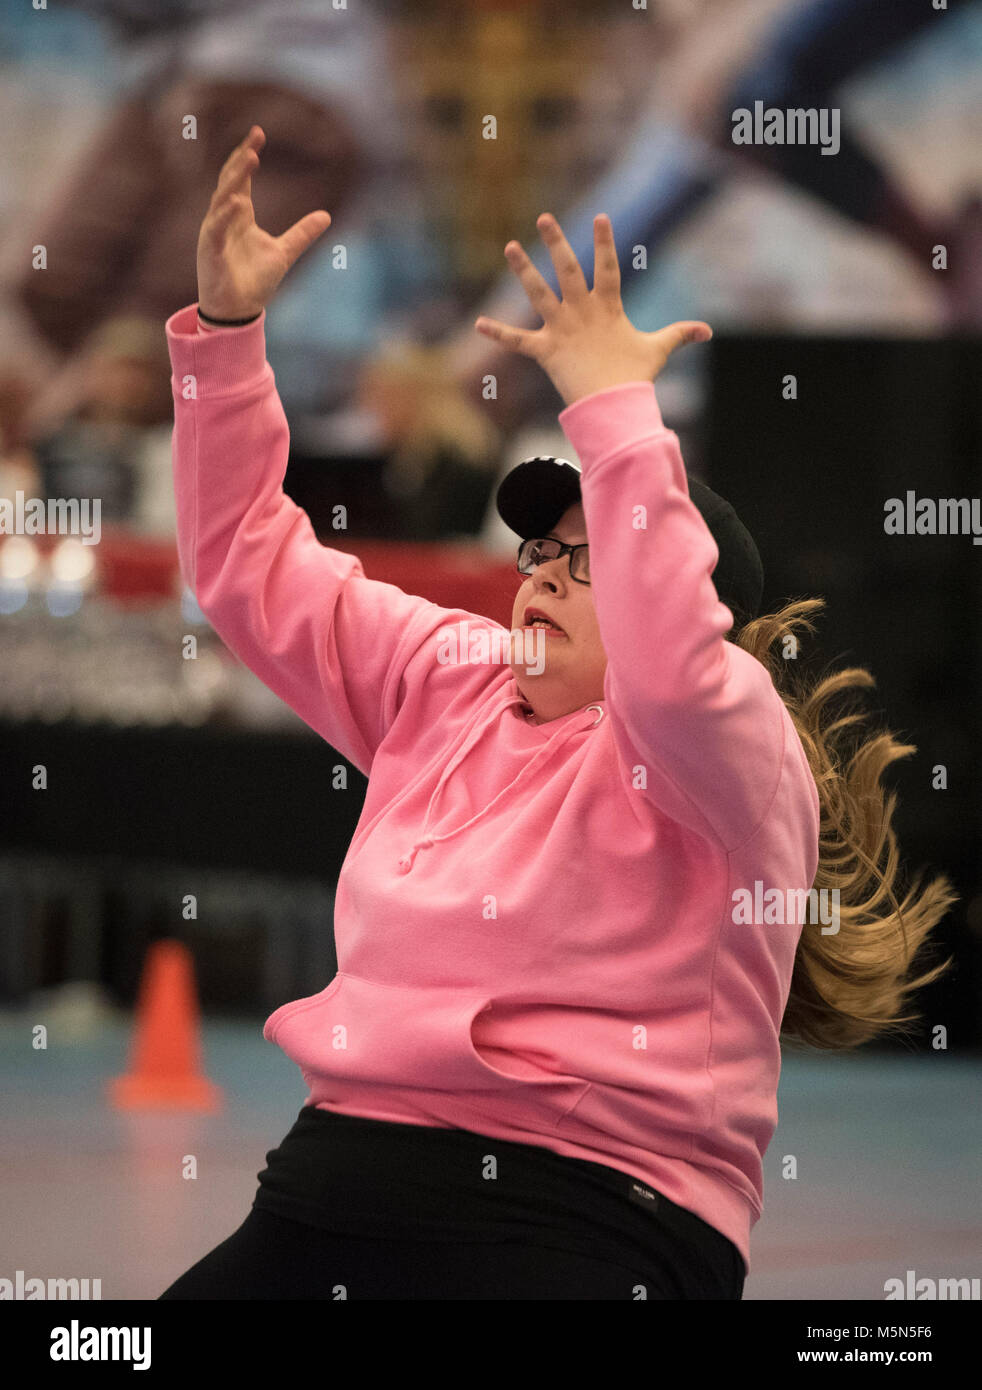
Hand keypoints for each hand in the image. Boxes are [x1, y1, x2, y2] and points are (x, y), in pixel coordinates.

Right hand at [196, 126, 331, 319]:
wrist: (239, 312)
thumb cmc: (255, 282)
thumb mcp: (284, 252)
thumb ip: (302, 233)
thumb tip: (326, 215)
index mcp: (240, 216)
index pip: (241, 178)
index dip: (248, 156)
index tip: (259, 134)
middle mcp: (224, 219)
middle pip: (230, 181)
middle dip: (241, 159)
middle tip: (255, 138)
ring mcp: (214, 233)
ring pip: (221, 199)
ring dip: (235, 179)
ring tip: (250, 159)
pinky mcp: (209, 251)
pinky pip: (215, 229)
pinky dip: (225, 215)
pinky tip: (237, 201)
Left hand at [474, 213, 710, 406]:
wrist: (614, 407)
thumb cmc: (634, 378)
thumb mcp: (657, 350)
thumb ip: (679, 334)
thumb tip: (707, 330)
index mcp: (608, 308)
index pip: (608, 267)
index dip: (605, 242)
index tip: (600, 216)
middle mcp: (582, 313)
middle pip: (568, 270)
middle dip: (556, 242)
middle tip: (543, 218)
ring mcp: (562, 330)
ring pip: (539, 294)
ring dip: (523, 271)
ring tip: (510, 246)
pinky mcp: (546, 351)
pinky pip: (518, 341)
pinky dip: (498, 333)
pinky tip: (477, 322)